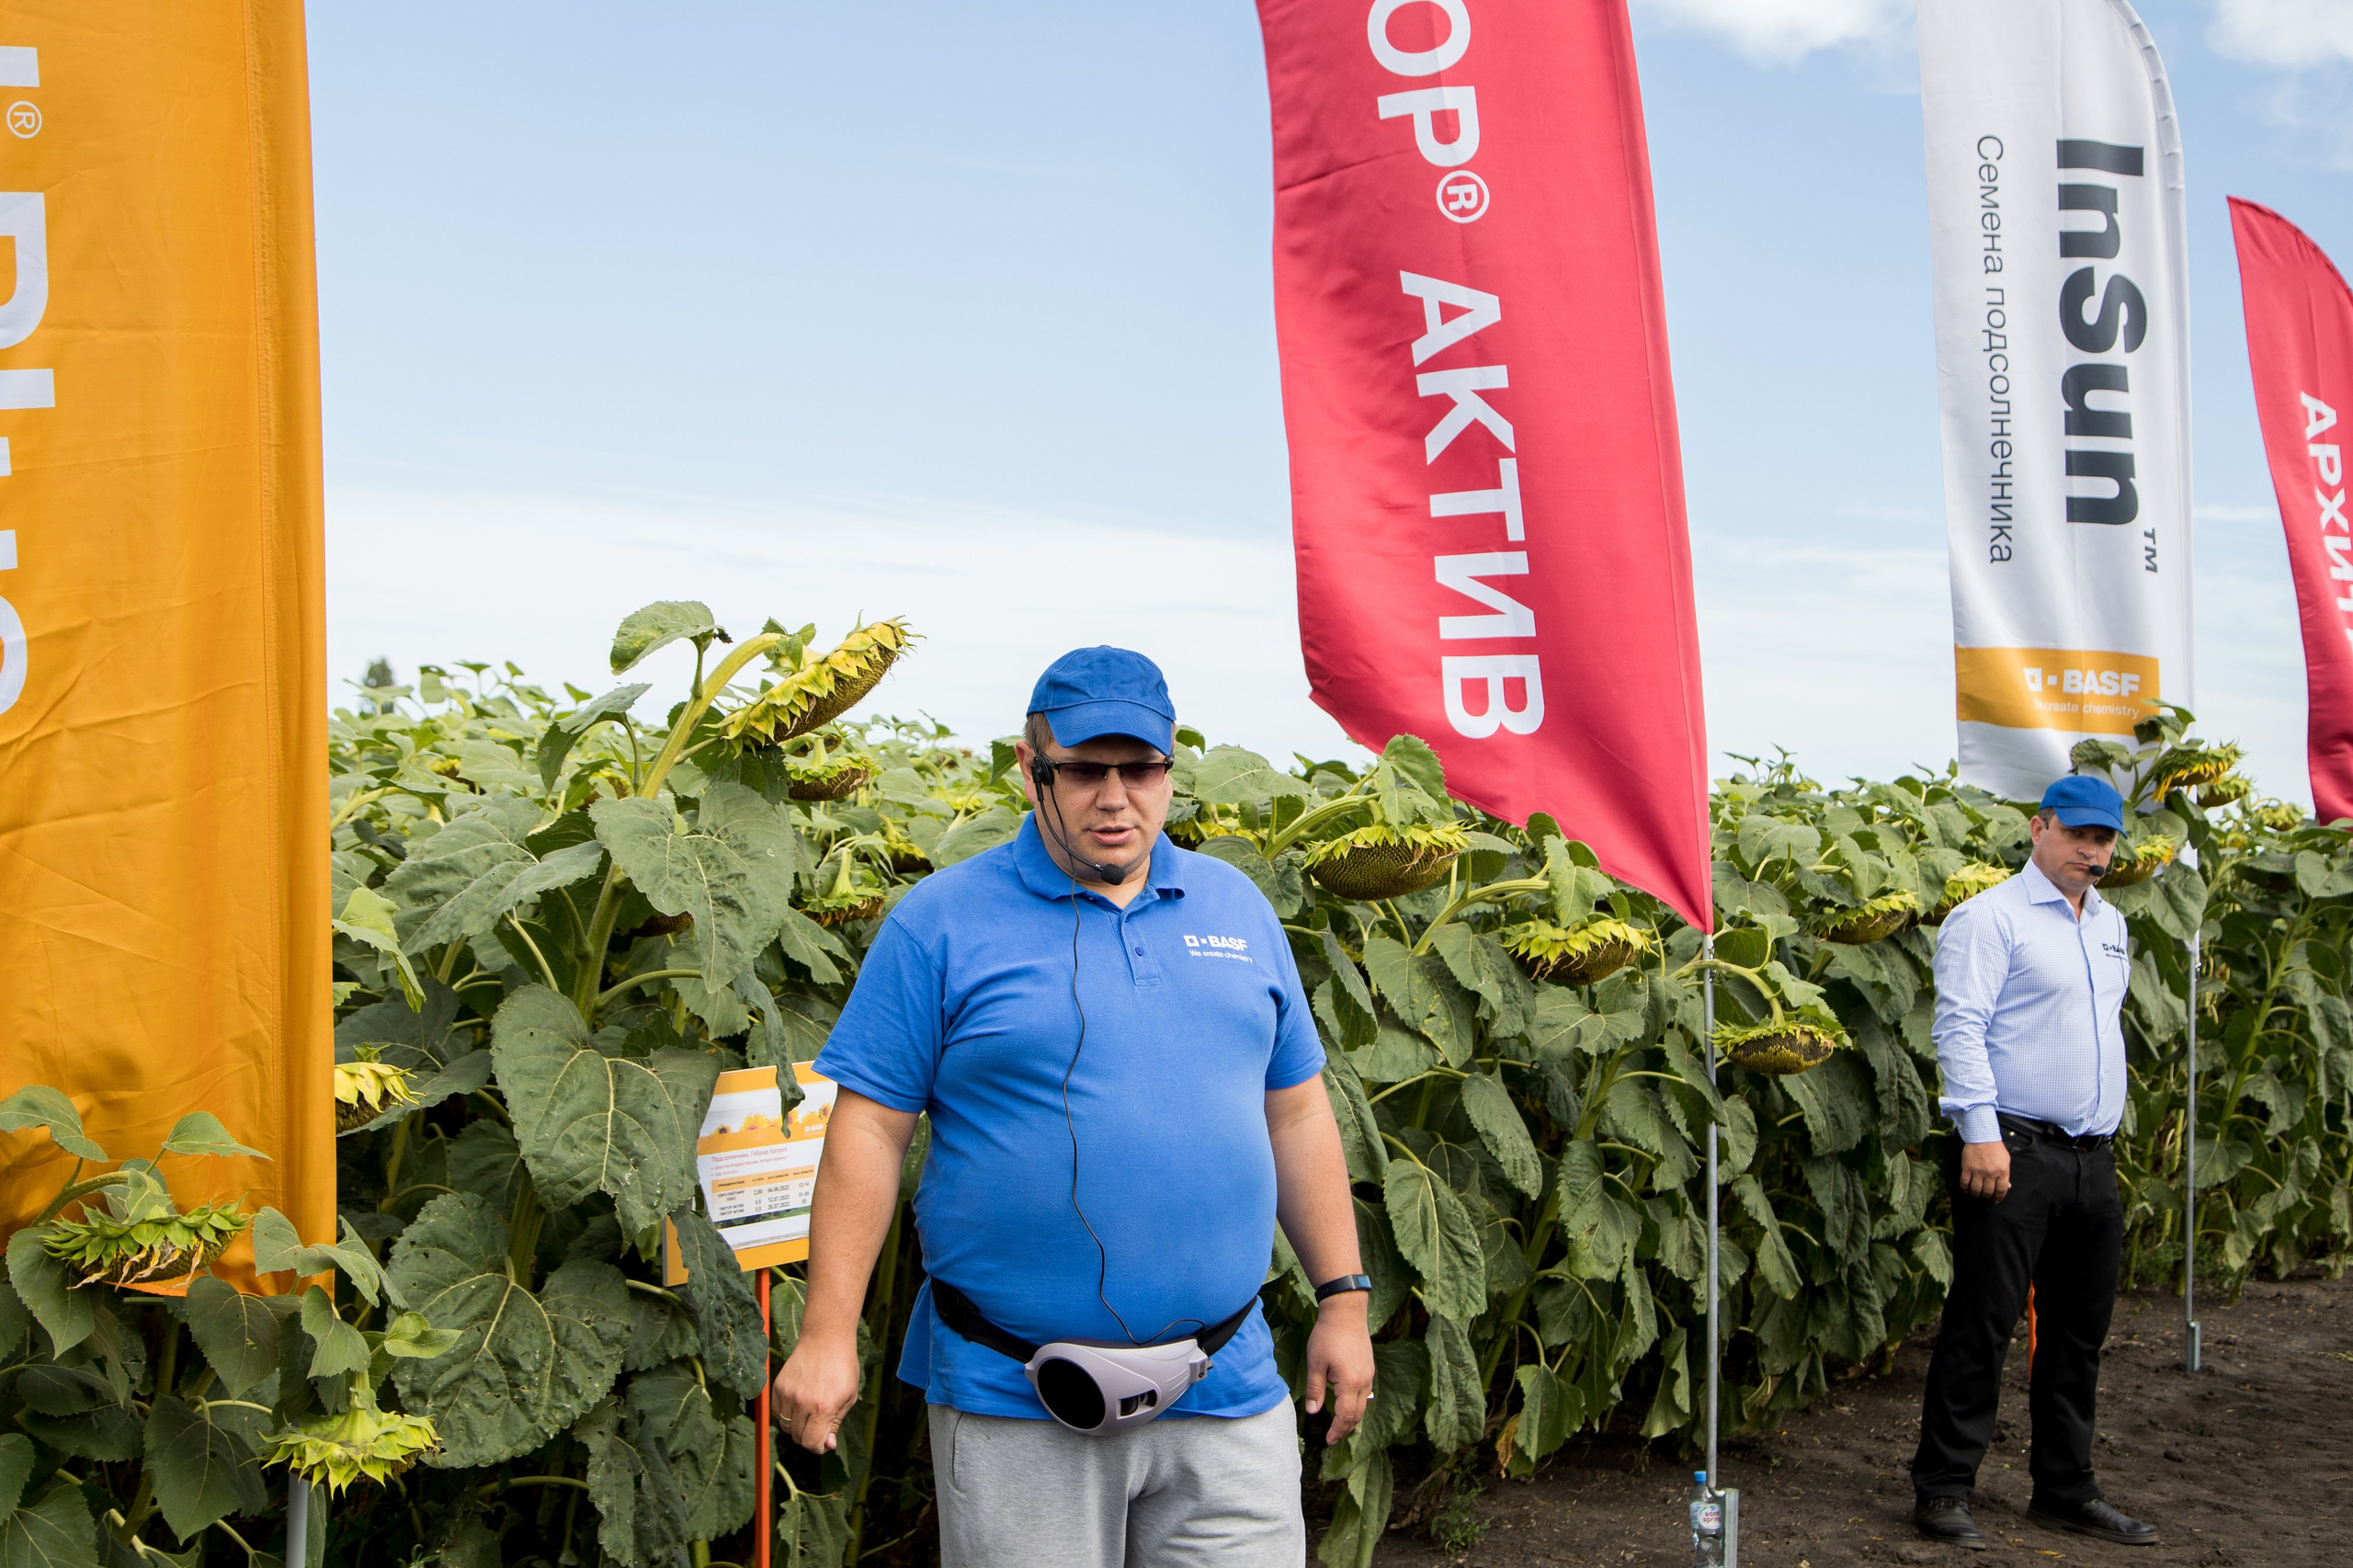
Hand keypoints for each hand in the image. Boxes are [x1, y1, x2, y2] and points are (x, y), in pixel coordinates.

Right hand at [771, 1332, 861, 1453]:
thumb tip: (827, 1445)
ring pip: (785, 1427)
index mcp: (823, 1408)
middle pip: (798, 1437)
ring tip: (810, 1414)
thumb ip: (836, 1423)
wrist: (826, 1339)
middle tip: (819, 1427)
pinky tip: (798, 1405)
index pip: (811, 1443)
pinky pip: (777, 1413)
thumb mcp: (848, 1397)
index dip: (818, 1448)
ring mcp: (788, 1394)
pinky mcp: (778, 1387)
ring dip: (797, 1427)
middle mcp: (802, 1403)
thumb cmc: (842, 1367)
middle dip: (809, 1438)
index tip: (824, 1442)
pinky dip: (786, 1415)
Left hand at [1301, 1295, 1374, 1443]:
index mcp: (1350, 1384)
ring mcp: (1368, 1374)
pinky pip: (1365, 1393)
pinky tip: (1348, 1404)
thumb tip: (1313, 1412)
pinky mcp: (1368, 1367)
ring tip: (1340, 1426)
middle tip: (1333, 1439)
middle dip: (1345, 1429)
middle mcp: (1364, 1382)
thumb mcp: (1315, 1364)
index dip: (1337, 1431)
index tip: (1328, 1441)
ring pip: (1363, 1405)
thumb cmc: (1328, 1336)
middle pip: (1357, 1415)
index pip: (1345, 1416)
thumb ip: (1315, 1390)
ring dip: (1352, 1418)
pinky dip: (1357, 1405)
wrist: (1346, 1312)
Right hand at [1959, 1139, 2011, 1201]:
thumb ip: (2006, 1174)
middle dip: (1987, 1196)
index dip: (1999, 1197)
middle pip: (1988, 1192)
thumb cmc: (1995, 1148)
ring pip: (1976, 1190)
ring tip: (1976, 1193)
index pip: (2001, 1190)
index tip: (1996, 1200)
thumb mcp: (2006, 1160)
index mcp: (2002, 1171)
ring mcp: (1978, 1171)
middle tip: (1986, 1195)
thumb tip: (2006, 1186)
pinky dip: (1965, 1188)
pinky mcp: (1967, 1168)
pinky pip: (1964, 1183)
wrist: (1982, 1136)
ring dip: (1976, 1194)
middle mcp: (1990, 1173)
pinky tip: (1966, 1189)